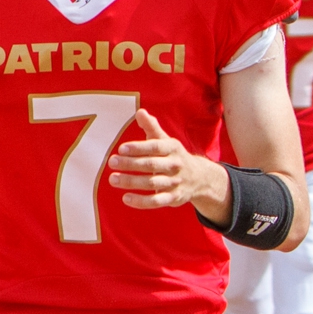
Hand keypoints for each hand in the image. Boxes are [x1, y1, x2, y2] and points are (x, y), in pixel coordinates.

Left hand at [107, 108, 223, 210]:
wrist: (200, 178)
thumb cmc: (173, 156)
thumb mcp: (165, 140)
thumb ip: (151, 127)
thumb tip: (140, 111)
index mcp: (172, 148)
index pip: (155, 147)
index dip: (138, 148)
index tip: (121, 149)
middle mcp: (175, 165)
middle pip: (152, 164)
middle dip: (131, 164)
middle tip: (111, 162)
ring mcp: (175, 182)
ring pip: (152, 183)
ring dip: (132, 182)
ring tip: (113, 179)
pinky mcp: (174, 198)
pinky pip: (157, 201)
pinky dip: (142, 202)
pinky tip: (125, 199)